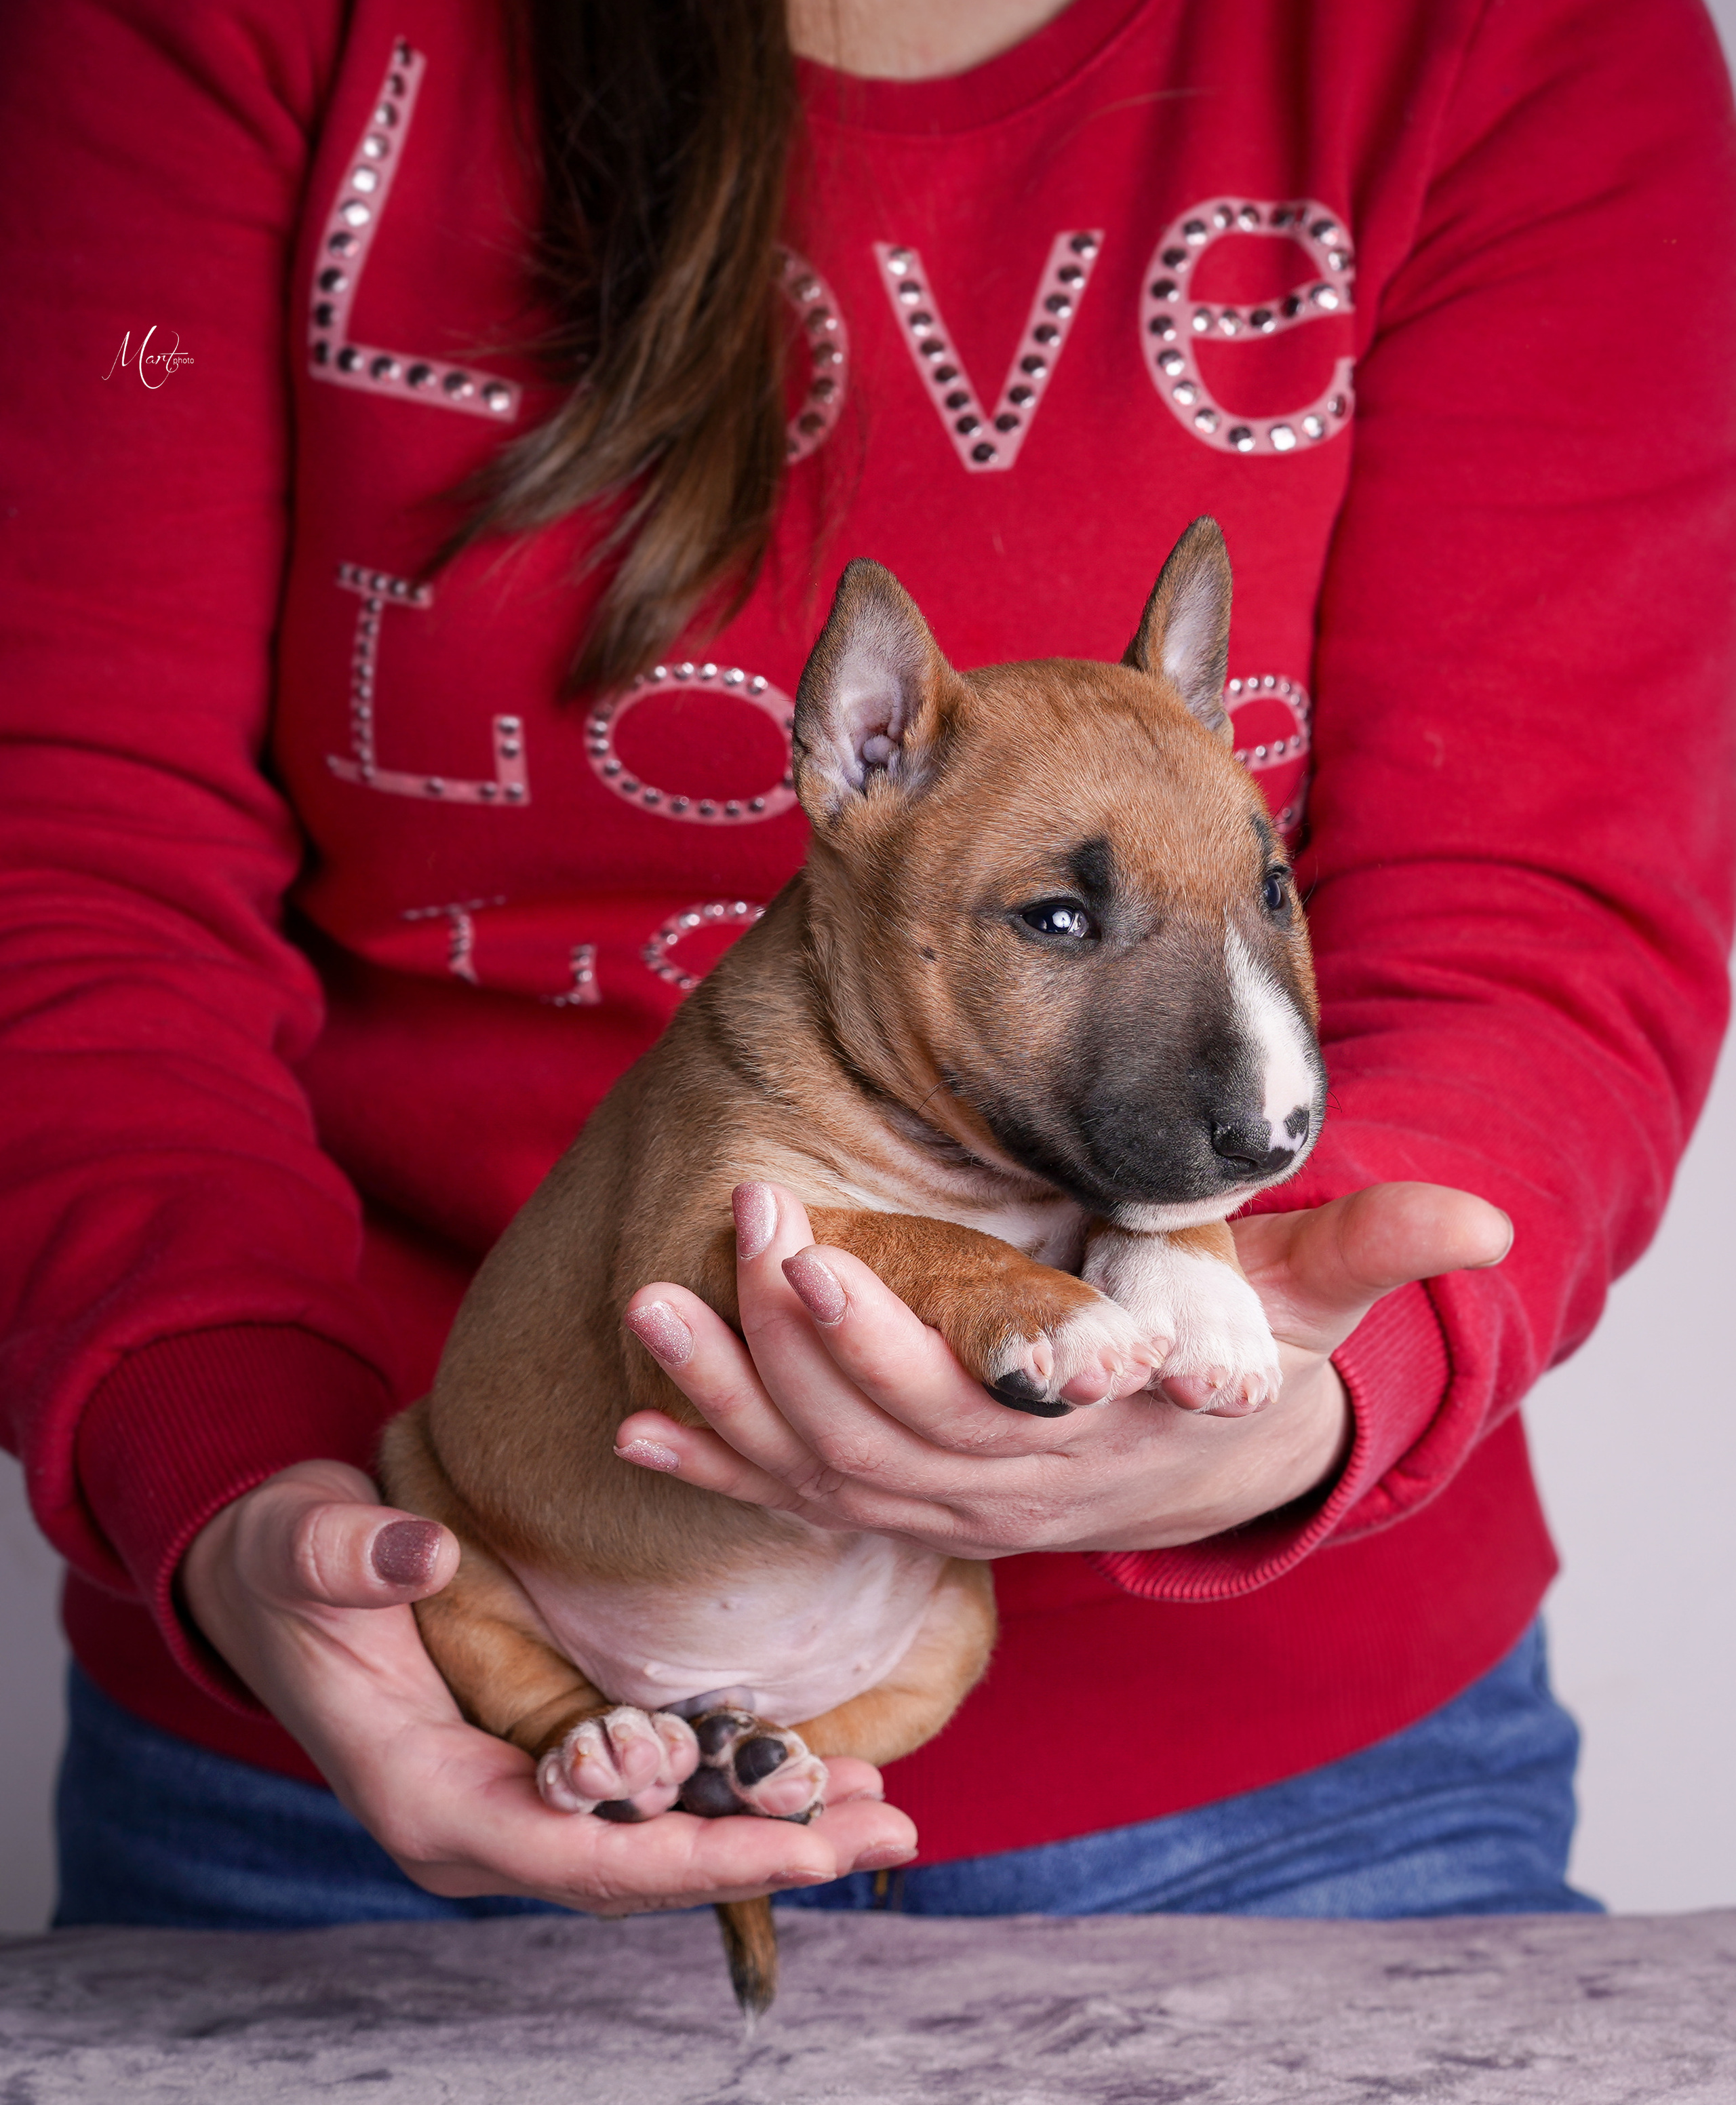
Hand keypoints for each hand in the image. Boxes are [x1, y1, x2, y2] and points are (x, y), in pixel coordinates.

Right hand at [179, 1460, 917, 1913]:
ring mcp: (515, 1806)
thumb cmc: (287, 1562)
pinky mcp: (543, 1770)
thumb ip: (351, 1556)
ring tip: (880, 1813)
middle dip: (762, 1858)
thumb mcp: (302, 1545)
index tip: (791, 1846)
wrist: (274, 1574)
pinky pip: (648, 1803)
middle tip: (884, 1833)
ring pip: (654, 1848)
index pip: (573, 1855)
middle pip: (637, 1873)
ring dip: (765, 1835)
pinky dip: (728, 1795)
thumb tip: (419, 1557)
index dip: (685, 1857)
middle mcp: (480, 1826)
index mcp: (426, 1798)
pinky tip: (808, 1776)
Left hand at [614, 1181, 1511, 1555]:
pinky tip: (635, 1431)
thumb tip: (1479, 1217)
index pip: (966, 1402)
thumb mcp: (1308, 1304)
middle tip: (736, 1219)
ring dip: (724, 1398)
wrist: (1208, 1459)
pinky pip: (790, 1502)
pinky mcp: (895, 1503)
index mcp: (1080, 1441)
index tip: (813, 1250)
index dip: (883, 1340)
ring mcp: (937, 1509)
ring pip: (813, 1472)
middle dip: (789, 1340)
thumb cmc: (1242, 1359)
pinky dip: (712, 1467)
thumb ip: (1371, 1254)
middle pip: (870, 1433)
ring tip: (648, 1306)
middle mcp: (996, 1491)